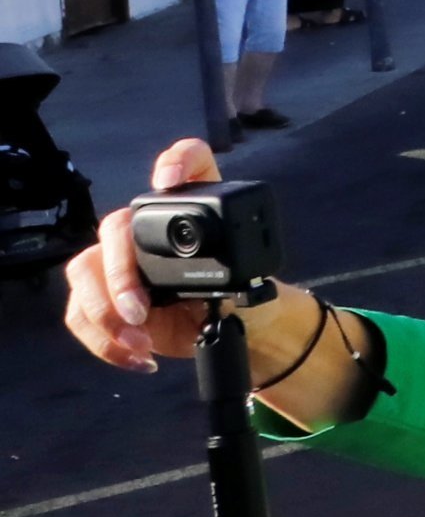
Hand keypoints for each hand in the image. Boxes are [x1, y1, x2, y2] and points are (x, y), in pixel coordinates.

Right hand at [65, 140, 252, 372]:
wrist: (238, 328)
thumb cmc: (248, 296)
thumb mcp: (252, 284)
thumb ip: (239, 278)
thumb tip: (223, 293)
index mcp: (196, 210)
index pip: (191, 161)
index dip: (177, 161)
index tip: (167, 182)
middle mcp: (152, 228)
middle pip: (114, 229)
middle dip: (119, 275)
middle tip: (139, 312)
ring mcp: (123, 262)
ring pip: (85, 271)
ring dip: (104, 312)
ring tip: (140, 340)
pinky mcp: (105, 298)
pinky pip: (80, 313)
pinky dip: (102, 340)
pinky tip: (136, 356)